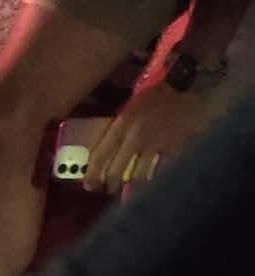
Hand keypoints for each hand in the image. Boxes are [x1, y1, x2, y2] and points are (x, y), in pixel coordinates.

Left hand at [84, 78, 209, 194]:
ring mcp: (156, 144)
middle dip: (111, 185)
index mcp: (122, 124)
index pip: (100, 155)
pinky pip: (161, 171)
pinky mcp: (174, 148)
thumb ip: (117, 130)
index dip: (92, 174)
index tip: (89, 186)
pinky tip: (153, 182)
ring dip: (132, 186)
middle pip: (117, 172)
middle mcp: (136, 137)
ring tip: (131, 191)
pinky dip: (155, 179)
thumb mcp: (129, 108)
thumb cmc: (155, 95)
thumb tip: (106, 154)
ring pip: (138, 176)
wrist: (186, 84)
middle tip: (110, 189)